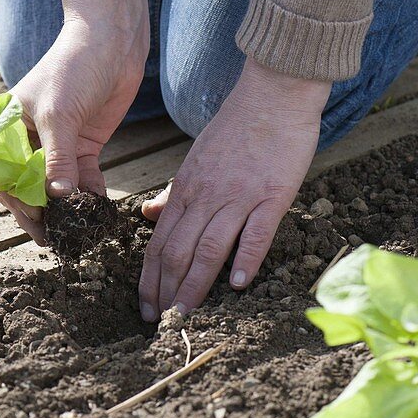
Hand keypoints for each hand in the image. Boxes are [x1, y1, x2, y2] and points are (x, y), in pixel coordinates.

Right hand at [0, 0, 149, 242]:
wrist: (112, 41)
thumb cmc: (74, 67)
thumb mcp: (60, 114)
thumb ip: (56, 159)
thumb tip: (58, 198)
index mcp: (8, 127)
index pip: (3, 173)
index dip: (16, 201)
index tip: (34, 224)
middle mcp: (30, 139)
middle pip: (30, 185)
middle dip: (42, 213)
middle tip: (55, 241)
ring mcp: (58, 143)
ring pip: (58, 186)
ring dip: (68, 208)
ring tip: (78, 234)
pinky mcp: (84, 144)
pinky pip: (83, 178)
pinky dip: (90, 195)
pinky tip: (98, 212)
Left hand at [138, 59, 330, 320]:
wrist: (273, 94)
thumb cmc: (237, 128)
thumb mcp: (196, 159)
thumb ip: (174, 192)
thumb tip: (149, 215)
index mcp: (186, 189)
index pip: (159, 242)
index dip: (149, 278)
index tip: (144, 307)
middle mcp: (206, 196)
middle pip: (177, 250)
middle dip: (165, 290)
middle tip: (158, 323)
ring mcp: (239, 196)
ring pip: (208, 247)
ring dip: (194, 285)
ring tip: (184, 316)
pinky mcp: (272, 194)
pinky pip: (256, 231)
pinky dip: (246, 258)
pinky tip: (239, 284)